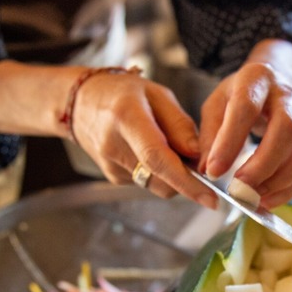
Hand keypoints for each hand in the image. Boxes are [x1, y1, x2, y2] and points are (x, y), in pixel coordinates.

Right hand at [69, 69, 216, 207]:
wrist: (81, 102)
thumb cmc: (123, 93)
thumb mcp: (156, 94)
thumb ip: (180, 125)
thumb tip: (199, 156)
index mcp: (126, 118)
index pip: (157, 158)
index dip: (186, 181)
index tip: (210, 198)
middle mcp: (114, 146)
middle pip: (161, 179)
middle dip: (187, 178)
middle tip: (194, 156)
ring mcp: (111, 165)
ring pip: (157, 185)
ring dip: (173, 175)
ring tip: (168, 146)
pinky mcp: (113, 176)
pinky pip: (147, 183)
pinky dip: (159, 173)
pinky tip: (150, 150)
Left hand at [197, 40, 291, 208]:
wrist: (277, 78)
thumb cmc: (241, 94)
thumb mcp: (217, 104)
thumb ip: (210, 135)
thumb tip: (207, 171)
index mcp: (256, 79)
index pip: (245, 108)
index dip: (230, 142)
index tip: (213, 171)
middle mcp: (286, 95)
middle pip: (286, 128)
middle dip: (263, 164)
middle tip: (239, 188)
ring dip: (281, 179)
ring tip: (255, 197)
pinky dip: (289, 187)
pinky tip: (267, 199)